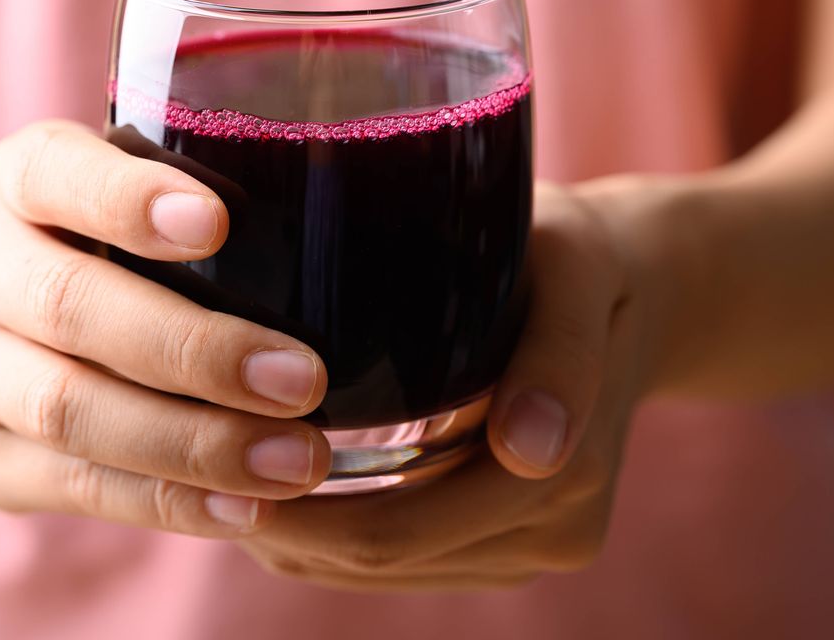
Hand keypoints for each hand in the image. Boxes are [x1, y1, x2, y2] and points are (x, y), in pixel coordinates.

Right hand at [0, 121, 332, 537]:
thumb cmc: (72, 247)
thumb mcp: (100, 191)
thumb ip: (182, 197)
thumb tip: (339, 228)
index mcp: (17, 183)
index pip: (55, 174)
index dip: (128, 200)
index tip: (217, 221)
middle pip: (68, 307)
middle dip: (193, 348)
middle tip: (301, 378)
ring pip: (69, 410)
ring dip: (193, 442)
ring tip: (295, 459)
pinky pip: (78, 485)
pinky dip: (169, 501)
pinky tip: (246, 506)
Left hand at [238, 184, 657, 590]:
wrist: (641, 289)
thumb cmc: (585, 262)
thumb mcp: (576, 274)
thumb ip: (561, 355)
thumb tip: (530, 452)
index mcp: (564, 476)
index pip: (399, 532)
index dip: (299, 517)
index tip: (213, 463)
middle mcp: (553, 531)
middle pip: (380, 560)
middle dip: (282, 527)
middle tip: (192, 465)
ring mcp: (531, 543)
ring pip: (384, 571)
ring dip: (301, 536)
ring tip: (220, 470)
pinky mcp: (512, 539)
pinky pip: (407, 560)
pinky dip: (337, 535)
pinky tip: (282, 484)